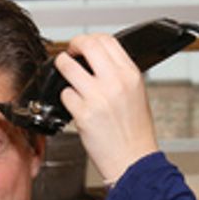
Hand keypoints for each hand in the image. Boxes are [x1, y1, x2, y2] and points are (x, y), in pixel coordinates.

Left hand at [54, 33, 160, 184]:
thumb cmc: (135, 132)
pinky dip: (66, 98)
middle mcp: (115, 82)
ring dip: (62, 68)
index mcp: (131, 74)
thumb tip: (98, 61)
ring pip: (68, 67)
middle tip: (69, 53)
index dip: (90, 39)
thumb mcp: (136, 94)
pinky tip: (74, 105)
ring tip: (64, 74)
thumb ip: (119, 75)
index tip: (83, 46)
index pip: (107, 40)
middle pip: (87, 45)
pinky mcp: (83, 114)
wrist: (133, 161)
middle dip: (72, 46)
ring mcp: (98, 97)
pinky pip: (65, 95)